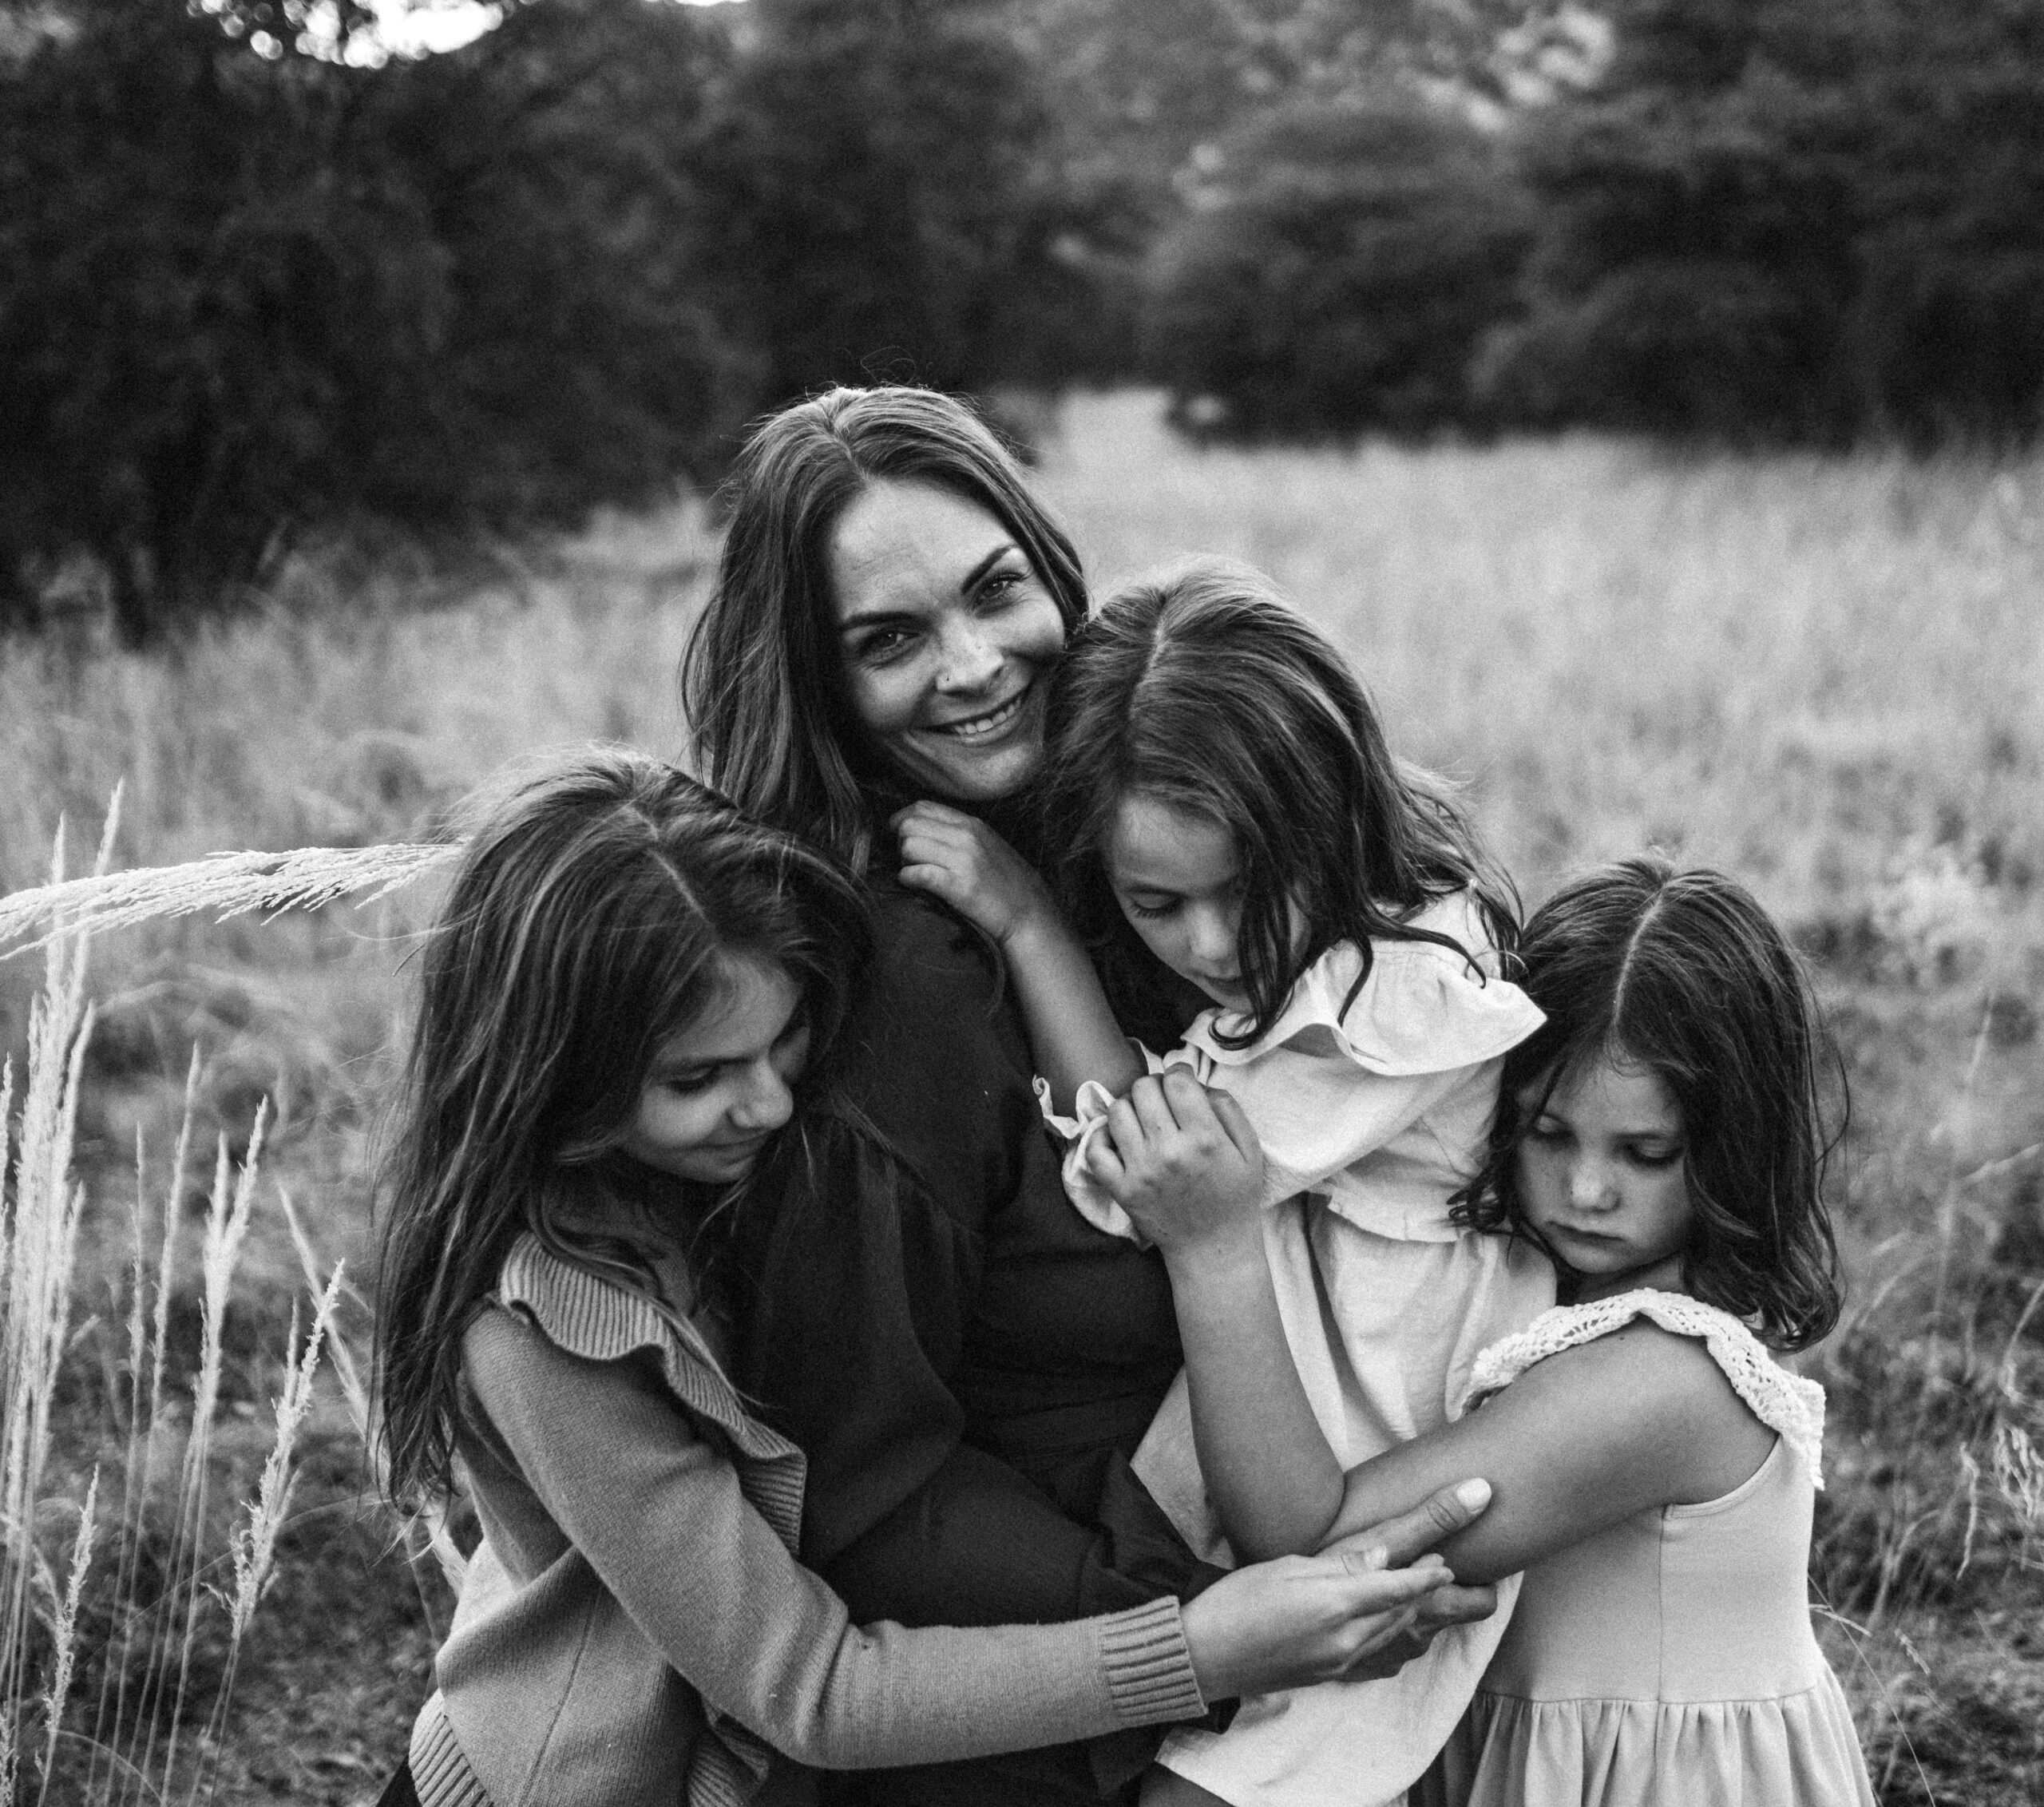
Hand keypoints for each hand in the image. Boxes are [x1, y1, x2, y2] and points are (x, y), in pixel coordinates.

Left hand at [892, 801, 1053, 944]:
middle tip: (907, 858)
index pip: (923, 806)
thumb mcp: (987, 844)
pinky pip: (917, 874)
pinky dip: (907, 878)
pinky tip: (913, 883)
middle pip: (910, 825)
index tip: (897, 833)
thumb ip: (959, 833)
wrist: (1029, 912)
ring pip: (909, 847)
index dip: (902, 818)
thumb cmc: (1006, 882)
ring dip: (904, 861)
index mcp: (972, 824)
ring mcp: (962, 861)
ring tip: (914, 871)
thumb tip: (923, 828)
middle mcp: (966, 837)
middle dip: (899, 841)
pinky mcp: (957, 886)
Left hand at [1084, 1070, 1265, 1255]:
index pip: (1176, 1081)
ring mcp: (1141, 1171)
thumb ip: (1228, 1109)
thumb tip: (1197, 1083)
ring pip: (1117, 1111)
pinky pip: (1095, 1150)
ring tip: (1142, 1116)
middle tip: (1162, 1099)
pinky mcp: (1122, 1189)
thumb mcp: (1249, 1150)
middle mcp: (1170, 1151)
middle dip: (1154, 1086)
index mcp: (1205, 1139)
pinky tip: (1119, 1138)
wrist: (1213, 1250)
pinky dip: (1101, 1137)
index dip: (1178, 1073)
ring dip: (1129, 1106)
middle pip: (1144, 1089)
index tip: (1181, 1082)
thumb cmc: (1234, 1199)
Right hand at [1178, 1478, 1492, 1699]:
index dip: (1433, 1570)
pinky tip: (1408, 1629)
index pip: (1400, 1585)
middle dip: (1446, 1595)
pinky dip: (1403, 1640)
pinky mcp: (1335, 1673)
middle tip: (1477, 1579)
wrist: (1206, 1655)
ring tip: (1452, 1593)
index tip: (1457, 1555)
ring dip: (1428, 1616)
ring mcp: (1343, 1661)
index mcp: (1336, 1604)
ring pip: (1403, 1638)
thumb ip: (1344, 1563)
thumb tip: (1389, 1554)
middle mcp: (1348, 1639)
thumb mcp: (1290, 1567)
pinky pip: (1383, 1658)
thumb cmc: (1240, 1601)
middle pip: (1412, 1616)